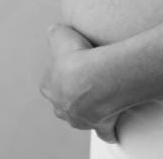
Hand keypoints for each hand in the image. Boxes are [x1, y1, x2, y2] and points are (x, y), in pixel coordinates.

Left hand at [40, 23, 121, 142]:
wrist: (96, 78)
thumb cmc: (77, 56)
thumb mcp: (60, 34)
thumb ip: (54, 33)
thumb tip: (53, 31)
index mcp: (49, 87)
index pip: (50, 81)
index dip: (61, 72)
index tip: (72, 64)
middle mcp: (61, 107)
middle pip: (64, 102)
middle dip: (72, 94)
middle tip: (86, 79)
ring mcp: (80, 119)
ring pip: (80, 116)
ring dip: (87, 108)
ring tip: (101, 94)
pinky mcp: (100, 125)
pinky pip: (104, 131)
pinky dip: (108, 130)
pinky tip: (113, 125)